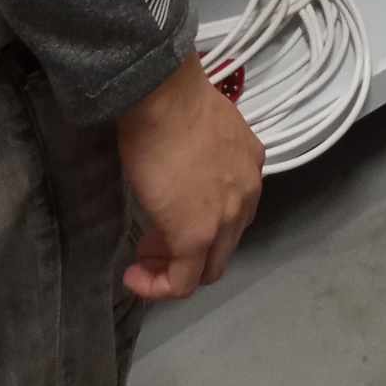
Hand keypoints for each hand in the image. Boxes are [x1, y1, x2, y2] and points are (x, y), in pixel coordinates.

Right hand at [117, 53, 264, 300]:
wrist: (165, 98)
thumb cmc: (174, 104)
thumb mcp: (205, 131)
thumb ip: (206, 157)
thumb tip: (186, 168)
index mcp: (250, 165)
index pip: (234, 212)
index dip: (203, 223)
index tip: (171, 218)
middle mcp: (247, 194)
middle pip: (224, 244)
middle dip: (190, 251)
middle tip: (154, 242)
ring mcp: (226, 218)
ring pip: (208, 267)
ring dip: (175, 269)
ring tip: (143, 258)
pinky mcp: (196, 236)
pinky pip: (183, 282)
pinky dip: (159, 286)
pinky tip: (135, 275)